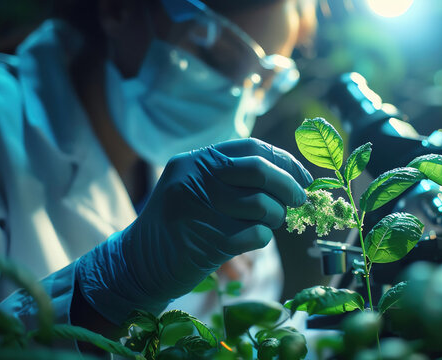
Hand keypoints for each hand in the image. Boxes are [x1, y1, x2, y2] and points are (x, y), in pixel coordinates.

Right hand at [76, 138, 311, 323]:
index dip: (284, 160)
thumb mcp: (195, 187)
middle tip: (299, 200)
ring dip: (276, 217)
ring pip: (263, 205)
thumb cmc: (177, 224)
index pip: (252, 148)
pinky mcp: (210, 241)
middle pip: (260, 171)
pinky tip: (250, 240)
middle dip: (288, 186)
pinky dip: (262, 238)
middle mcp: (196, 178)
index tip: (303, 177)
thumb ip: (232, 177)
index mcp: (195, 160)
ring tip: (267, 223)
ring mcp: (201, 209)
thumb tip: (289, 177)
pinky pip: (257, 234)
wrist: (138, 263)